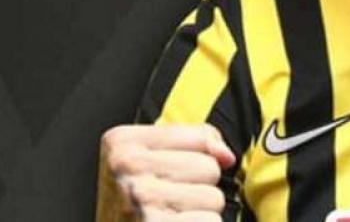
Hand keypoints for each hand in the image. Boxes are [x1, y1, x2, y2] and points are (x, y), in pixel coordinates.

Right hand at [97, 123, 236, 220]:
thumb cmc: (128, 211)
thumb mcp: (145, 165)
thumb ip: (191, 143)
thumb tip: (226, 156)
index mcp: (122, 142)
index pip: (200, 136)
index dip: (196, 161)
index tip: (168, 178)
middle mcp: (128, 166)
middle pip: (209, 168)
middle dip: (198, 189)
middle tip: (167, 204)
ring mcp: (141, 198)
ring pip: (214, 198)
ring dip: (199, 213)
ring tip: (170, 218)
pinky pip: (209, 221)